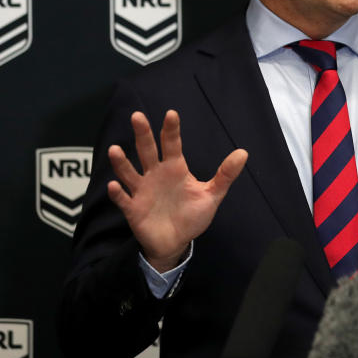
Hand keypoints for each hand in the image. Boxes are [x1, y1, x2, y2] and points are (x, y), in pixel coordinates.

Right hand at [107, 110, 247, 271]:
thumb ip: (225, 175)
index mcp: (174, 168)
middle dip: (143, 134)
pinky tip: (114, 186)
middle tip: (138, 116)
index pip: (172, 144)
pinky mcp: (133, 209)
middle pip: (147, 150)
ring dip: (122, 162)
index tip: (171, 114)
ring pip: (129, 172)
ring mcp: (142, 191)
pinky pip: (123, 199)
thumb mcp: (212, 195)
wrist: (176, 243)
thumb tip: (243, 152)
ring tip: (115, 150)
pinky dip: (117, 193)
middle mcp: (155, 174)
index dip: (171, 130)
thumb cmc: (192, 215)